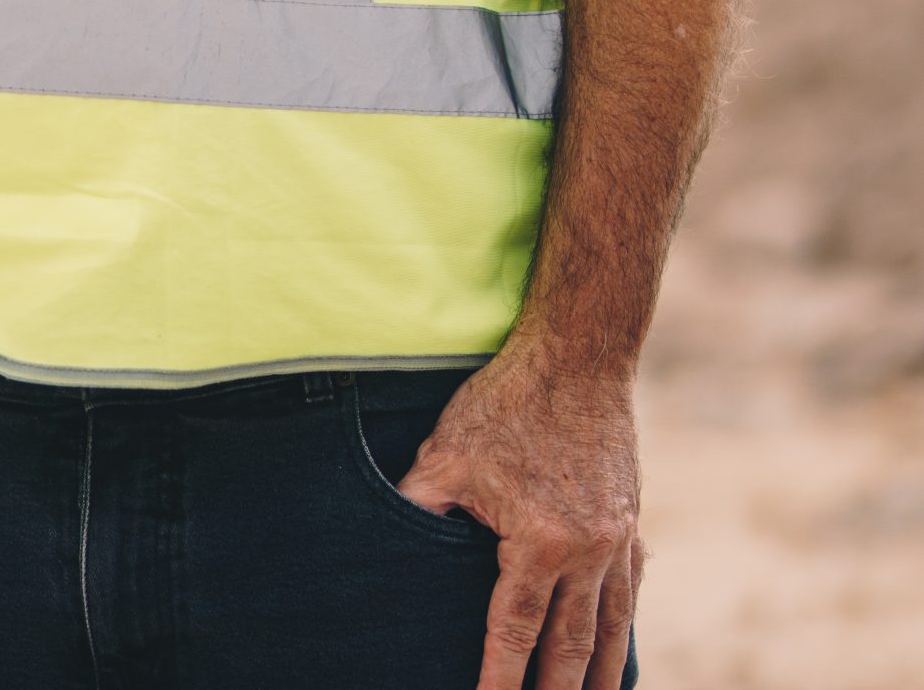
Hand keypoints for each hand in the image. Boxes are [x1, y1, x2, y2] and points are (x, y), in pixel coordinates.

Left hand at [394, 343, 642, 689]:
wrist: (579, 353)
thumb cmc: (508, 400)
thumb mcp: (447, 451)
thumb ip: (418, 503)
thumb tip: (380, 539)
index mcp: (539, 542)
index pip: (514, 633)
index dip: (500, 681)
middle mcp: (586, 551)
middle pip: (569, 648)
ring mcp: (616, 539)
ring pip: (609, 628)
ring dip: (598, 677)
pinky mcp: (630, 521)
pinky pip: (630, 591)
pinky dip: (623, 628)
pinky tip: (615, 651)